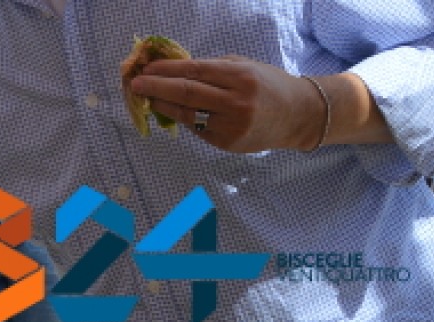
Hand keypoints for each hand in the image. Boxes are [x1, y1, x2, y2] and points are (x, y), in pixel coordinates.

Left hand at [128, 56, 324, 152]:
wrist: (297, 115)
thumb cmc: (267, 85)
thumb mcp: (244, 67)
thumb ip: (212, 68)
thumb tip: (173, 68)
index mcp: (240, 76)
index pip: (194, 71)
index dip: (167, 70)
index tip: (147, 68)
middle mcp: (236, 101)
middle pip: (186, 93)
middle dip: (157, 87)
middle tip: (135, 84)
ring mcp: (231, 124)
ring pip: (187, 114)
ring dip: (163, 106)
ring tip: (147, 99)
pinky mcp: (227, 142)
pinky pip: (197, 129)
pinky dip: (182, 119)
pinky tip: (170, 112)